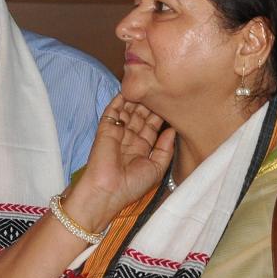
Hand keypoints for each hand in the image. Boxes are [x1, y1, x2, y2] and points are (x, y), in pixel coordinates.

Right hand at [66, 95, 175, 231]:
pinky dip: (117, 102)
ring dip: (135, 101)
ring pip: (127, 113)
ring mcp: (116, 134)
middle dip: (148, 106)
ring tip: (145, 87)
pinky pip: (111, 112)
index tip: (170, 104)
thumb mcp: (157, 169)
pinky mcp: (105, 130)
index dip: (159, 117)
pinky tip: (125, 90)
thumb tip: (172, 130)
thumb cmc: (132, 185)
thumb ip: (165, 149)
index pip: (151, 128)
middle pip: (140, 118)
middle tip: (159, 91)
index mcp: (141, 151)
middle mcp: (129, 140)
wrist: (107, 191)